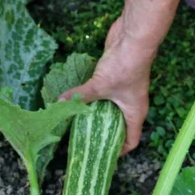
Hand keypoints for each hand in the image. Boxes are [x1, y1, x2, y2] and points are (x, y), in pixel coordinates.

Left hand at [59, 17, 155, 154]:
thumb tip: (60, 102)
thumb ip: (81, 95)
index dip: (120, 152)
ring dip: (98, 117)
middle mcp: (132, 105)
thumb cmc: (125, 66)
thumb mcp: (101, 86)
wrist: (133, 37)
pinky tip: (81, 102)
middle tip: (87, 143)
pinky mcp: (116, 79)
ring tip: (80, 125)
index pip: (132, 140)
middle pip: (121, 127)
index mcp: (135, 113)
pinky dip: (96, 100)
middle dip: (105, 136)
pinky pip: (106, 96)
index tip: (104, 157)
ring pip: (112, 111)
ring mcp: (124, 92)